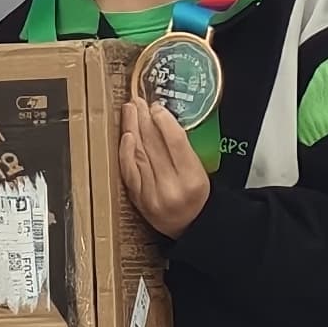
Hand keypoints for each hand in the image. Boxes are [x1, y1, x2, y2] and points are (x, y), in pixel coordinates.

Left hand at [118, 93, 211, 236]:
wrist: (192, 226)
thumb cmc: (197, 195)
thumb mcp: (202, 170)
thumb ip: (184, 148)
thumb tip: (161, 119)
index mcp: (193, 179)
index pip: (176, 142)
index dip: (164, 120)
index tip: (156, 106)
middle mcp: (172, 187)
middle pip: (154, 145)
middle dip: (144, 119)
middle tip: (138, 101)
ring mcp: (153, 195)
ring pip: (140, 155)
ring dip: (133, 128)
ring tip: (130, 111)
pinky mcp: (139, 201)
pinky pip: (129, 172)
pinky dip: (126, 152)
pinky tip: (126, 136)